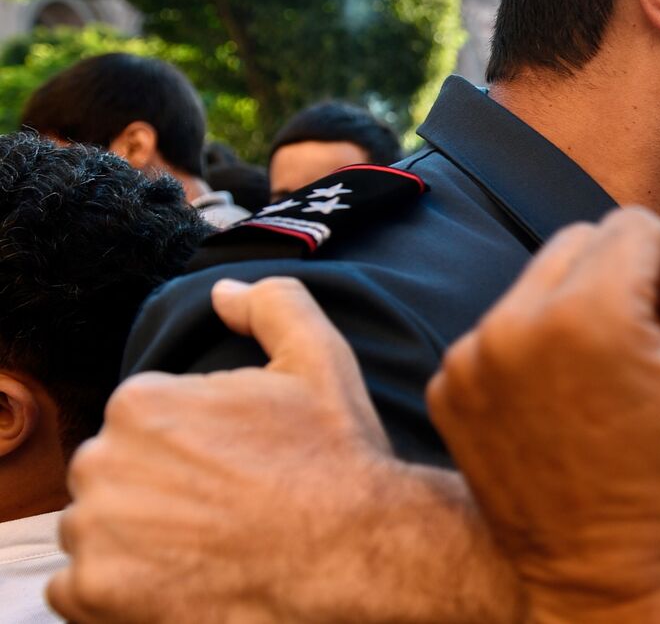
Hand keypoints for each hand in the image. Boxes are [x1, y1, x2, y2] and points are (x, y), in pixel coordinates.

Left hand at [49, 278, 509, 622]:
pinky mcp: (95, 594)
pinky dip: (121, 590)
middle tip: (226, 507)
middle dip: (159, 489)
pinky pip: (82, 590)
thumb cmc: (336, 457)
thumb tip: (223, 291)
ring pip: (98, 529)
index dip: (195, 446)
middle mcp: (103, 461)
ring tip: (208, 545)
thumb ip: (271, 304)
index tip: (237, 467)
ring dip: (138, 539)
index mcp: (143, 402)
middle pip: (116, 475)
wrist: (352, 553)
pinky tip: (184, 578)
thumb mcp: (320, 358)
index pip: (145, 425)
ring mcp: (96, 532)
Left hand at [428, 204, 659, 623]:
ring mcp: (470, 361)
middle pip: (581, 240)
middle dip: (628, 280)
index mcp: (587, 316)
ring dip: (582, 311)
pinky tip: (571, 404)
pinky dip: (539, 349)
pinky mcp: (449, 390)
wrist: (615, 581)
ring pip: (540, 281)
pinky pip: (503, 327)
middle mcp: (513, 327)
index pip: (635, 225)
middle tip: (655, 351)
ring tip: (612, 381)